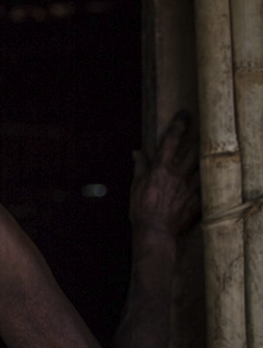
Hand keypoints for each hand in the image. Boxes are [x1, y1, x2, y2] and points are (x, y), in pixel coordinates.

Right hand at [130, 111, 200, 236]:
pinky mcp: (198, 198)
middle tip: (203, 127)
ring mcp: (191, 186)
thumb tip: (137, 152)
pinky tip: (211, 176)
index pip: (171, 140)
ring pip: (204, 164)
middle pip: (193, 149)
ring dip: (206, 155)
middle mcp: (179, 173)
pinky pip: (207, 184)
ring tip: (209, 149)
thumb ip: (140, 167)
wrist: (157, 232)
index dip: (178, 125)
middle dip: (199, 135)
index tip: (184, 115)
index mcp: (161, 168)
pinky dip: (208, 178)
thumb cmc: (142, 209)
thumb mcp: (136, 186)